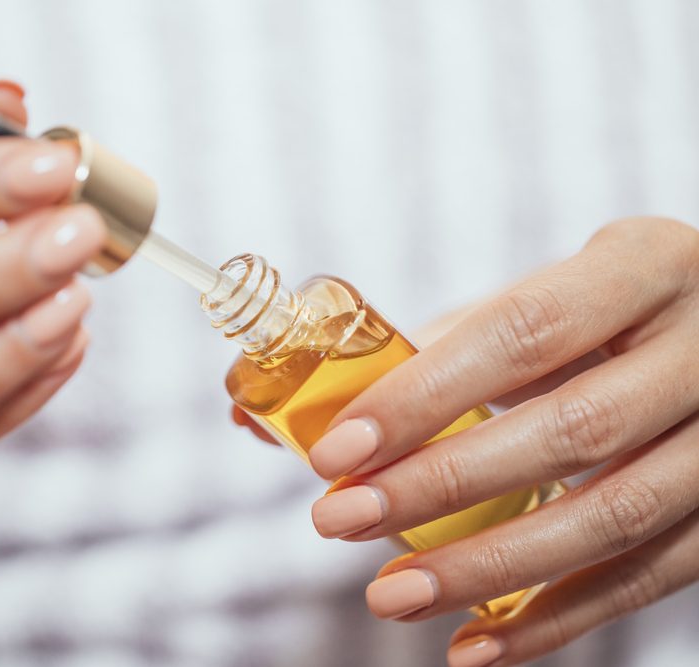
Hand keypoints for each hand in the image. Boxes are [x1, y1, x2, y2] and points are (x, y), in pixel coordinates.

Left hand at [303, 218, 698, 664]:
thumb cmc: (598, 316)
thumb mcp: (534, 302)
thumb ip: (419, 353)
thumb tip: (258, 418)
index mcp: (642, 265)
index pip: (523, 331)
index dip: (427, 396)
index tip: (337, 450)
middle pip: (570, 430)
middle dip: (442, 485)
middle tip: (339, 520)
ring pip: (613, 516)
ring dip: (489, 568)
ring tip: (389, 596)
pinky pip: (648, 579)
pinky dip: (555, 620)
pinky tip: (473, 643)